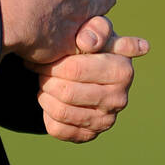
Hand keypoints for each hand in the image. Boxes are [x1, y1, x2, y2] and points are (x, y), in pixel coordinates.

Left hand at [21, 19, 149, 142]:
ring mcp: (106, 120)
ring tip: (45, 83)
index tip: (44, 54)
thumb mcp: (95, 29)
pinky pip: (58, 129)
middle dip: (47, 79)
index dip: (53, 62)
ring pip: (60, 111)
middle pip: (66, 92)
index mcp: (122, 70)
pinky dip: (46, 114)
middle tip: (41, 69)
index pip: (75, 69)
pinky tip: (51, 100)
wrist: (89, 71)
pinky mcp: (90, 135)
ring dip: (45, 95)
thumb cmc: (90, 45)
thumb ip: (95, 28)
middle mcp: (119, 99)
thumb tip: (87, 42)